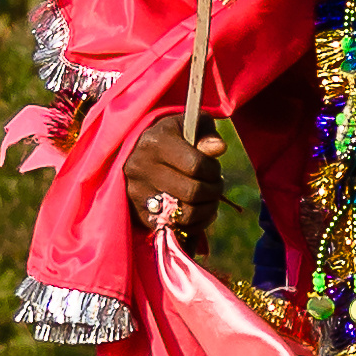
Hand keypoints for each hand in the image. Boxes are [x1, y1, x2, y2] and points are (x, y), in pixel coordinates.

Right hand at [125, 115, 228, 231]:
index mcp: (156, 142)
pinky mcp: (139, 213)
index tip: (214, 169)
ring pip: (185, 214)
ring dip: (207, 210)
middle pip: (192, 192)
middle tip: (216, 186)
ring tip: (210, 200)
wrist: (136, 153)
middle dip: (213, 191)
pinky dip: (194, 225)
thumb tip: (219, 148)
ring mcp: (138, 193)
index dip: (213, 170)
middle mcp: (141, 167)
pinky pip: (175, 228)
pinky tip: (199, 213)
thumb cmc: (171, 138)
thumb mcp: (188, 126)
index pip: (196, 165)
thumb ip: (206, 134)